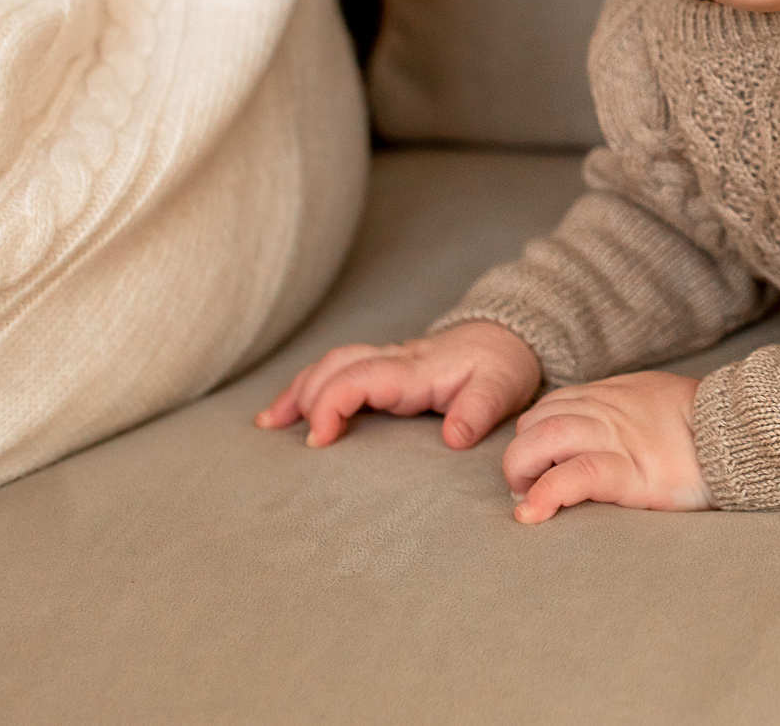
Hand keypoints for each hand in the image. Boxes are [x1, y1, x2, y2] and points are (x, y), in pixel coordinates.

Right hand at [256, 320, 541, 449]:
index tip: (321, 439)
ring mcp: (386, 360)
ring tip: (268, 424)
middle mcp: (394, 360)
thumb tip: (454, 438)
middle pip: (335, 367)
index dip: (332, 404)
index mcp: (415, 369)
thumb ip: (479, 411)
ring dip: (298, 391)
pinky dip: (307, 388)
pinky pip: (337, 370)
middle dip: (307, 399)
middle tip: (299, 441)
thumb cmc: (502, 367)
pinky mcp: (384, 367)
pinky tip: (284, 412)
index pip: (359, 377)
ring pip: (330, 365)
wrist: (510, 338)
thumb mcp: (502, 389)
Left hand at [500, 371, 710, 523]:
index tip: (540, 466)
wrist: (744, 434)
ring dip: (523, 473)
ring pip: (544, 441)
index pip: (548, 409)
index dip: (533, 438)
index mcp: (612, 396)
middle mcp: (606, 412)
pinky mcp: (629, 472)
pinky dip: (545, 495)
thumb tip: (597, 429)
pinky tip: (533, 513)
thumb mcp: (655, 401)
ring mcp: (616, 439)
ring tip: (529, 500)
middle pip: (535, 423)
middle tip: (530, 488)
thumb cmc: (704, 427)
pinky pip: (574, 477)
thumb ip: (622, 410)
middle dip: (520, 457)